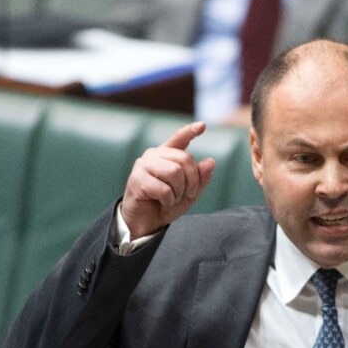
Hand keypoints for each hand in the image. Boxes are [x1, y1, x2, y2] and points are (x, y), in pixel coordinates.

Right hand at [120, 121, 215, 238]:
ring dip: (179, 191)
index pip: (179, 138)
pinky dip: (168, 199)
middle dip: (192, 181)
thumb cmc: (166, 205)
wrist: (146, 222)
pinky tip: (162, 202)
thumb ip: (200, 179)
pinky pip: (163, 188)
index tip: (203, 125)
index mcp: (166, 155)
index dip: (190, 131)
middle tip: (186, 194)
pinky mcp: (136, 179)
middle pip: (185, 159)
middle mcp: (153, 155)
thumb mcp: (189, 194)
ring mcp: (143, 165)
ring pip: (174, 172)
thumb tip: (210, 162)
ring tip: (172, 198)